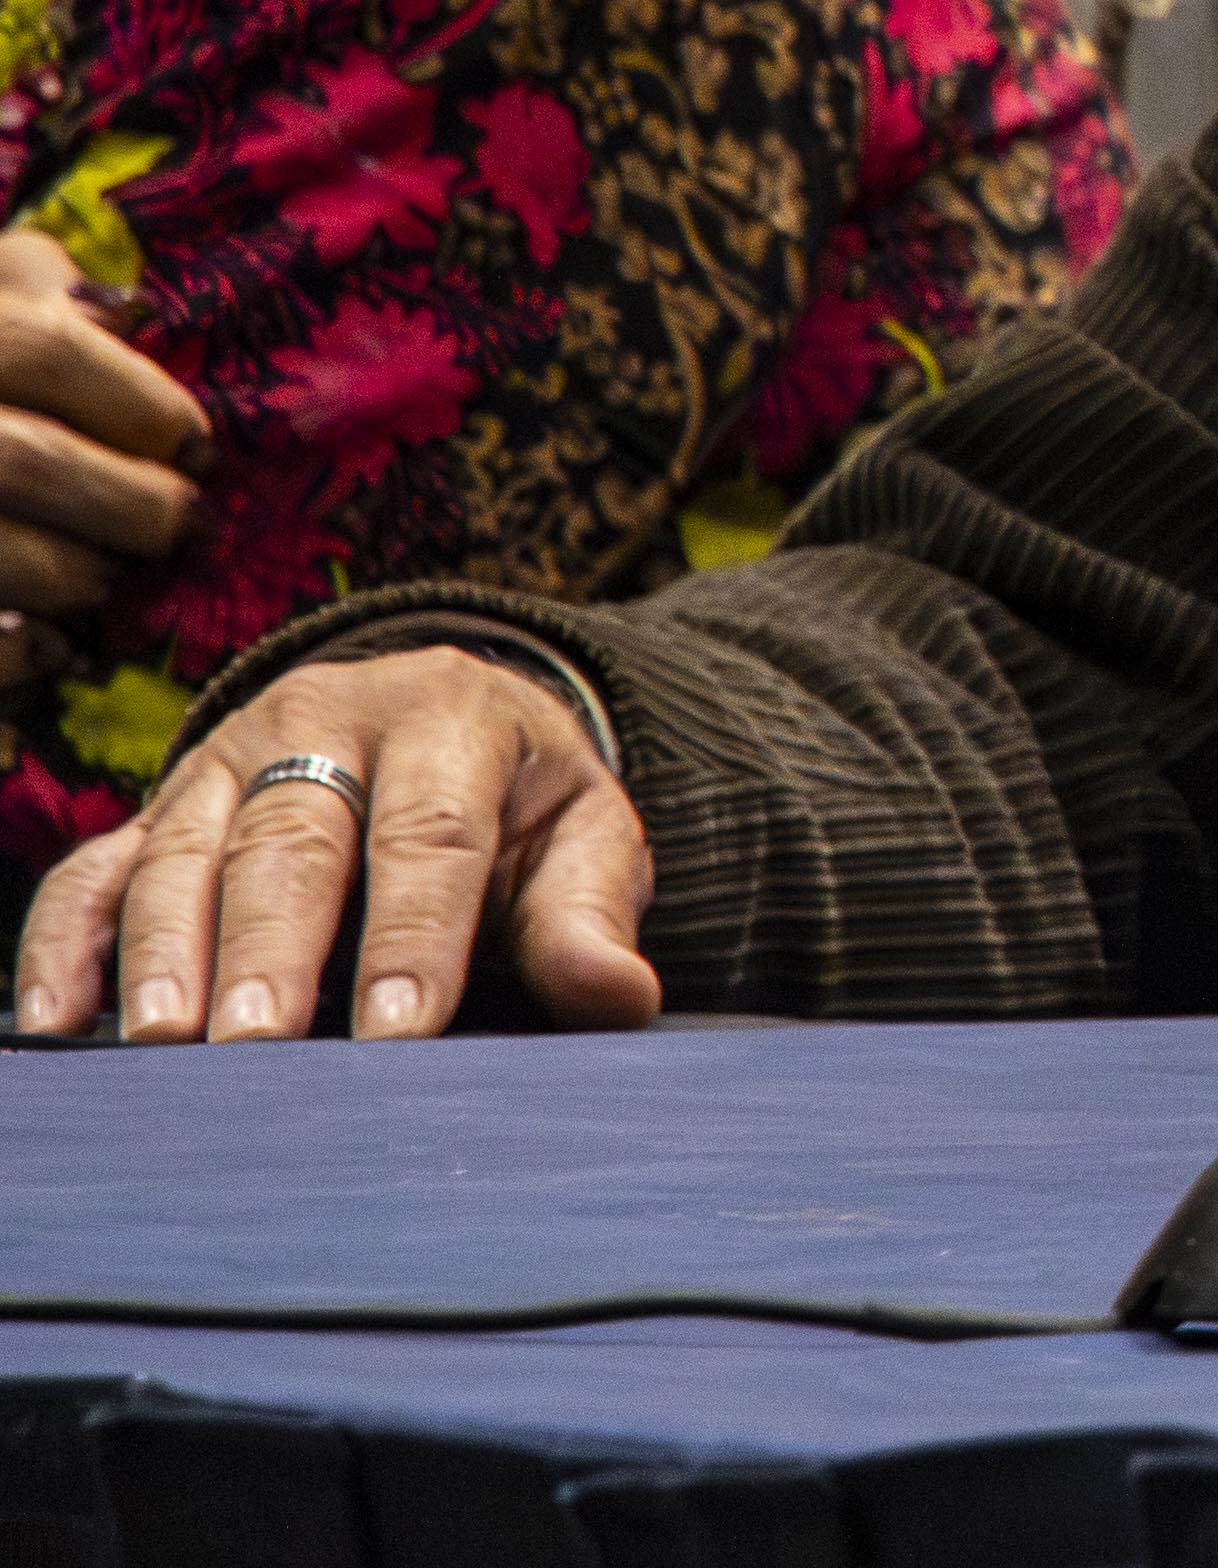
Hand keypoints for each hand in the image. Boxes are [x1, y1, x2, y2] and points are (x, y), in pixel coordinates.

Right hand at [0, 227, 203, 691]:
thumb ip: (49, 292)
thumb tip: (125, 312)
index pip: (41, 350)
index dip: (138, 402)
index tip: (200, 448)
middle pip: (20, 459)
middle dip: (126, 503)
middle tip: (184, 527)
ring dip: (70, 575)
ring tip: (111, 580)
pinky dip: (12, 654)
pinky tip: (55, 648)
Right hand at [10, 647, 657, 1043]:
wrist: (447, 728)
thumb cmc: (518, 805)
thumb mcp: (580, 838)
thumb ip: (588, 915)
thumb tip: (617, 997)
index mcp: (450, 717)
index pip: (432, 834)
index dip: (414, 936)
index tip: (398, 1034)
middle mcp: (328, 721)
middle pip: (293, 838)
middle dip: (272, 946)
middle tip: (255, 1045)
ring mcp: (228, 759)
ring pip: (187, 851)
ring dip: (167, 949)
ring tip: (161, 1039)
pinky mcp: (158, 806)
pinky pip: (96, 870)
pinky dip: (69, 940)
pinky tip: (56, 1015)